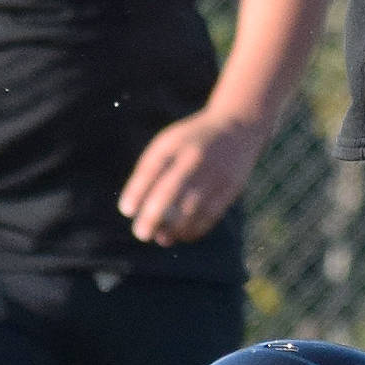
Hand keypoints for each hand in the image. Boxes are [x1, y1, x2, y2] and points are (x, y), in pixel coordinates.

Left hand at [119, 111, 263, 245]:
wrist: (238, 126)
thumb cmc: (191, 142)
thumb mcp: (168, 143)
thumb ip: (149, 170)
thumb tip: (132, 210)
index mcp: (174, 143)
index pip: (151, 169)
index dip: (137, 191)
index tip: (126, 211)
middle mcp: (194, 157)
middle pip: (170, 190)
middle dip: (153, 215)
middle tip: (141, 233)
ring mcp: (214, 172)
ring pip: (192, 208)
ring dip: (174, 228)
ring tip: (161, 238)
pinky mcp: (231, 187)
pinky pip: (211, 214)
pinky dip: (195, 229)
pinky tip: (182, 235)